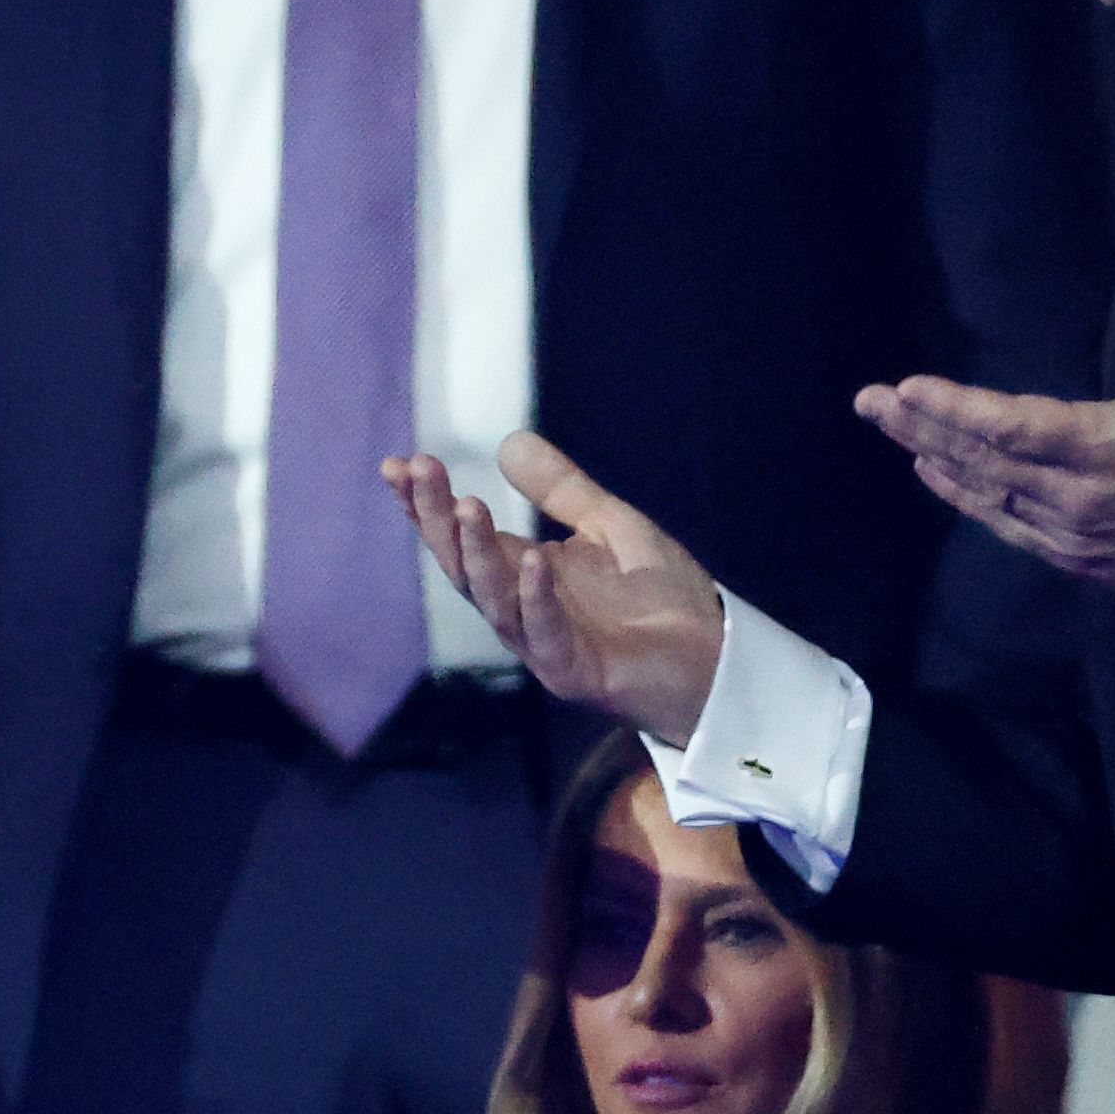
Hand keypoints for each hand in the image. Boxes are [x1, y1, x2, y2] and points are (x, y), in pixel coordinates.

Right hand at [384, 432, 724, 741]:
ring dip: (477, 555)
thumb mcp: (610, 526)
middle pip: (463, 565)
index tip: (398, 466)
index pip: (462, 537)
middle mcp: (522, 610)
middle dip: (435, 519)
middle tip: (419, 471)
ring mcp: (545, 645)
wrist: (716, 662)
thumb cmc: (662, 600)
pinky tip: (533, 561)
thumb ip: (562, 489)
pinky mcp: (577, 672)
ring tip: (465, 506)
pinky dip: (537, 599)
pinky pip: (548, 635)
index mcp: (524, 576)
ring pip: (495, 600)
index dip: (428, 505)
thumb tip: (509, 441)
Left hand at [857, 281, 1114, 605]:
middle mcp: (1072, 492)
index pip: (1014, 426)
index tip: (910, 387)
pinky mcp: (1063, 553)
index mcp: (1103, 447)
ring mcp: (1063, 528)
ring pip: (981, 488)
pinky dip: (959, 494)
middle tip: (869, 400)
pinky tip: (927, 469)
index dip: (957, 410)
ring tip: (884, 422)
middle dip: (920, 426)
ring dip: (928, 454)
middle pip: (981, 457)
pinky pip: (998, 520)